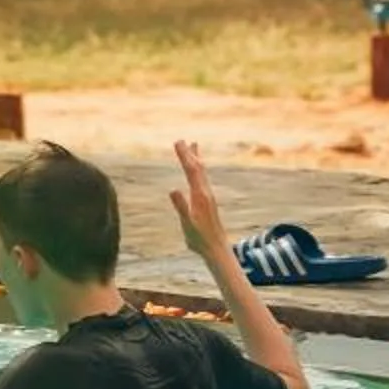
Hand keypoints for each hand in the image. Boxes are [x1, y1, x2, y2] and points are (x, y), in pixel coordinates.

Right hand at [169, 139, 231, 259]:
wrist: (216, 249)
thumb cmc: (199, 238)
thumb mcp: (187, 223)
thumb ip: (180, 206)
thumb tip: (172, 189)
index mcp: (200, 195)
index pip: (191, 171)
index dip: (184, 156)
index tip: (177, 143)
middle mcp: (206, 193)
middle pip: (198, 168)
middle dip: (189, 153)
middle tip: (181, 140)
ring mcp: (208, 197)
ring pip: (202, 173)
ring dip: (196, 158)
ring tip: (194, 147)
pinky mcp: (208, 202)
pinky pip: (202, 180)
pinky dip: (199, 170)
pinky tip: (197, 171)